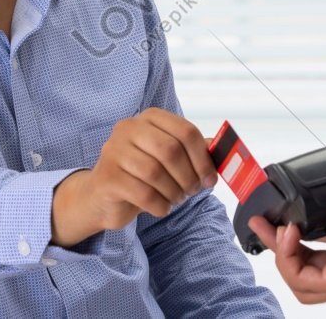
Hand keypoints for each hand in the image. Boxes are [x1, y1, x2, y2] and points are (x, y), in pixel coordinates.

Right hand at [52, 108, 217, 245]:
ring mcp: (113, 151)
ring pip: (155, 172)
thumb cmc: (141, 175)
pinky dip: (159, 205)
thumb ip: (194, 151)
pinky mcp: (107, 177)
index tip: (209, 179)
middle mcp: (128, 128)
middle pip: (170, 150)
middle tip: (191, 192)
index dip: (202, 158)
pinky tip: (161, 207)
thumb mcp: (168, 159)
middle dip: (188, 176)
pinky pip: (143, 193)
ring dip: (173, 192)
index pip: (185, 130)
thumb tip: (223, 151)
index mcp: (149, 118)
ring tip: (175, 199)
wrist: (103, 196)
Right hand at [249, 153, 325, 303]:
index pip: (319, 249)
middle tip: (260, 223)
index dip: (295, 234)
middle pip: (302, 266)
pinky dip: (286, 257)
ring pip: (298, 279)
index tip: (278, 215)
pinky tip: (288, 233)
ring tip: (272, 229)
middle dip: (277, 245)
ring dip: (279, 253)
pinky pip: (300, 279)